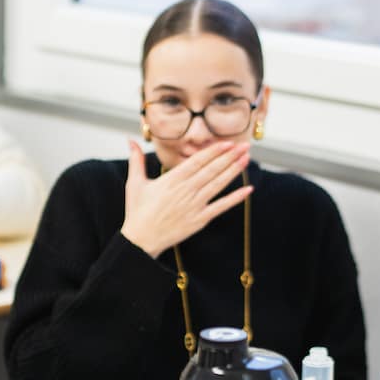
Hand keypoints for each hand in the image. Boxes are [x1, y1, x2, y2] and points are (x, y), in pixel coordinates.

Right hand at [120, 140, 251, 257]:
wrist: (141, 239)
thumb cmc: (137, 211)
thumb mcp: (134, 183)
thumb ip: (136, 160)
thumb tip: (131, 140)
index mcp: (171, 180)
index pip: (197, 161)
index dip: (214, 151)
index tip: (227, 143)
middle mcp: (186, 191)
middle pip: (212, 170)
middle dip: (229, 157)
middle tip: (245, 146)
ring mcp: (194, 205)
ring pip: (218, 185)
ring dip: (234, 171)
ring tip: (246, 160)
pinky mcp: (199, 219)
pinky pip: (221, 207)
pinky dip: (235, 198)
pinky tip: (248, 190)